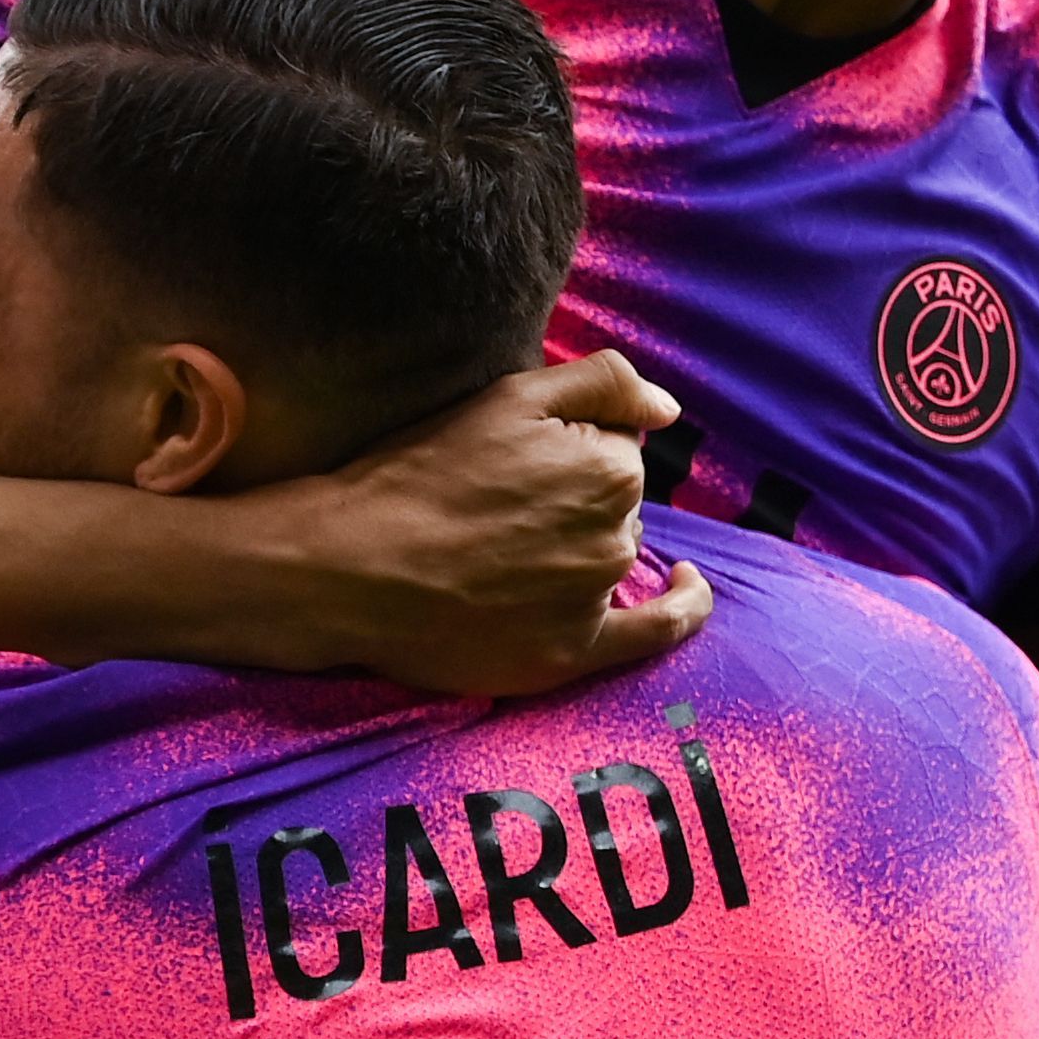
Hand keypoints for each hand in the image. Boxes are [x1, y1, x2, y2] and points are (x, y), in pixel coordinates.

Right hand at [232, 350, 712, 693]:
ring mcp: (595, 600)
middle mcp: (616, 536)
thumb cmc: (421, 473)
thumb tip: (669, 410)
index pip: (615, 449)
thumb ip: (607, 383)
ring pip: (612, 555)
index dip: (567, 448)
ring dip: (582, 544)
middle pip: (616, 505)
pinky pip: (655, 632)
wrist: (350, 565)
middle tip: (500, 505)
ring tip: (510, 544)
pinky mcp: (569, 655)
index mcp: (611, 469)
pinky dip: (685, 608)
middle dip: (575, 497)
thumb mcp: (511, 396)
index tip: (515, 461)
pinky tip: (689, 586)